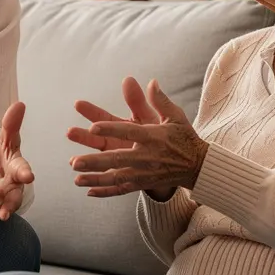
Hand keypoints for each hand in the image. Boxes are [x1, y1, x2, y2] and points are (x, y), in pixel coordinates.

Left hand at [0, 101, 34, 228]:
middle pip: (14, 196)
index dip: (25, 172)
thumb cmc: (4, 152)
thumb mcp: (7, 136)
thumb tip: (19, 104)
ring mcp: (1, 198)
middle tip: (5, 211)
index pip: (23, 169)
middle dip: (10, 203)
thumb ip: (11, 123)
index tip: (27, 176)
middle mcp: (12, 185)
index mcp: (17, 166)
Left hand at [69, 78, 208, 197]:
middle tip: (75, 161)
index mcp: (153, 137)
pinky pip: (122, 190)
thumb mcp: (175, 116)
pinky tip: (88, 192)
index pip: (129, 132)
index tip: (93, 127)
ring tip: (76, 178)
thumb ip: (160, 100)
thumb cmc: (184, 137)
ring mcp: (144, 173)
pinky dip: (106, 192)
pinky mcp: (143, 184)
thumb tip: (151, 82)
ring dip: (96, 178)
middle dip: (96, 161)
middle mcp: (148, 157)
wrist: (198, 166)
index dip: (111, 130)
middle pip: (118, 159)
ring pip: (117, 178)